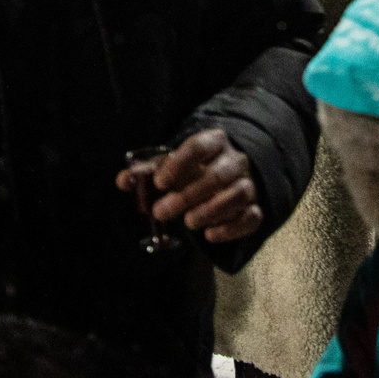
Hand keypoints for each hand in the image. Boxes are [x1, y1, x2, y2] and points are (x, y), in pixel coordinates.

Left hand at [117, 127, 263, 245]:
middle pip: (217, 175)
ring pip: (237, 194)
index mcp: (214, 141)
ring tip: (188, 223)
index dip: (178, 164)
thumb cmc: (193, 170)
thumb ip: (147, 172)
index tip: (159, 183)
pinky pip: (251, 217)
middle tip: (161, 212)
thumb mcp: (171, 166)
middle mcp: (235, 160)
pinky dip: (231, 228)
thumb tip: (123, 180)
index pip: (199, 146)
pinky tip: (209, 235)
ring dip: (211, 211)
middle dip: (187, 196)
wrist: (228, 178)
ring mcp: (249, 183)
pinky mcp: (255, 206)